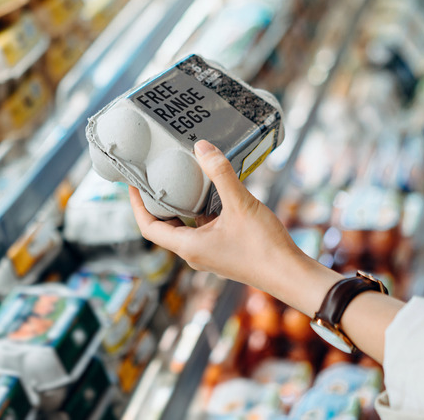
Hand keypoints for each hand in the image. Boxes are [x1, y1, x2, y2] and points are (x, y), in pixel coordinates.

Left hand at [129, 140, 403, 362]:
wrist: (291, 275)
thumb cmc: (264, 247)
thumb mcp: (240, 204)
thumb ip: (220, 174)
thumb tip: (201, 147)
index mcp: (189, 247)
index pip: (149, 227)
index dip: (136, 205)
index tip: (133, 184)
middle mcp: (194, 253)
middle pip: (165, 226)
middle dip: (158, 202)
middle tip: (156, 176)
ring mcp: (209, 254)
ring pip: (185, 227)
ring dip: (181, 206)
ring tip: (180, 179)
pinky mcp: (224, 251)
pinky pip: (203, 229)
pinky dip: (200, 212)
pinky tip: (212, 193)